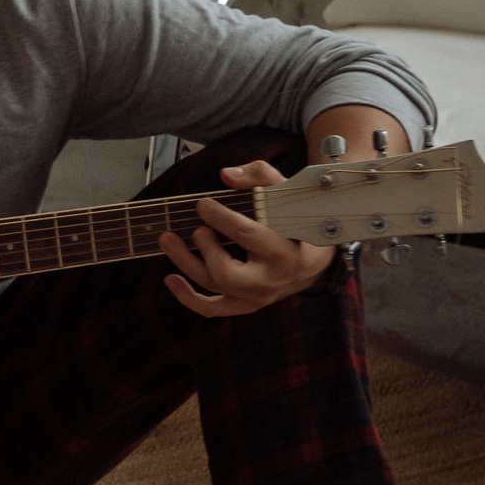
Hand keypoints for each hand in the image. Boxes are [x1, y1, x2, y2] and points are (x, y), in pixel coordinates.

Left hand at [157, 160, 334, 317]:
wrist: (316, 261)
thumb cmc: (297, 223)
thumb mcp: (287, 194)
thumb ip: (260, 176)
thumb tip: (226, 175)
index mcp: (285, 250)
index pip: (246, 234)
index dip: (218, 217)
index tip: (203, 204)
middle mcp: (271, 278)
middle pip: (225, 272)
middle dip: (204, 248)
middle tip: (197, 228)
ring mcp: (258, 296)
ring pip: (214, 286)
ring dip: (185, 263)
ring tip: (168, 240)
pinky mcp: (247, 305)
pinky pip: (213, 309)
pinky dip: (188, 297)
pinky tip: (170, 279)